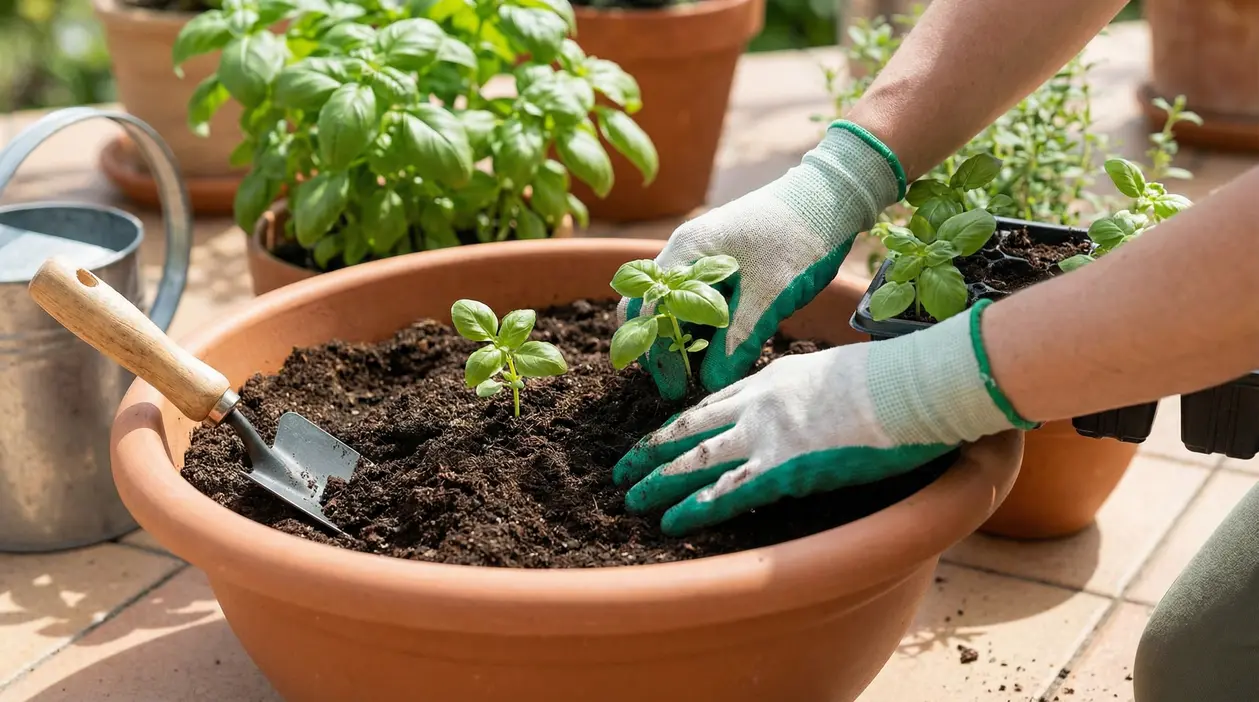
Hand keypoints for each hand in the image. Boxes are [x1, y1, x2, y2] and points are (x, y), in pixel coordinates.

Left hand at [614, 300, 1034, 534]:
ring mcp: (765, 436)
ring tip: (629, 498)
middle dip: (652, 450)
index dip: (678, 424)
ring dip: (659, 481)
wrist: (909, 385)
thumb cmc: (890, 379)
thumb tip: (812, 404)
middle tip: (621, 468)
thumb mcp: (833, 372)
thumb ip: (807, 390)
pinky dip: (692, 508)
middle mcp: (756, 404)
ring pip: (696, 461)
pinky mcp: (781, 469)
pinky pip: (725, 493)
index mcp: (771, 379)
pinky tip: (668, 521)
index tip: (656, 437)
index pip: (711, 403)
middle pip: (689, 429)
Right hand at [616, 121, 906, 400]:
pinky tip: (717, 351)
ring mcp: (703, 255)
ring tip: (697, 374)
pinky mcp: (722, 263)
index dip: (655, 350)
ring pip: (674, 305)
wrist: (832, 197)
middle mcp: (686, 251)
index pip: (647, 307)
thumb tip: (711, 381)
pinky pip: (698, 299)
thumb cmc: (799, 236)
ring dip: (680, 338)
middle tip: (677, 384)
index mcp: (688, 251)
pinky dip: (701, 327)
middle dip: (659, 347)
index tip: (672, 385)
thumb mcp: (771, 294)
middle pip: (650, 305)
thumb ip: (739, 338)